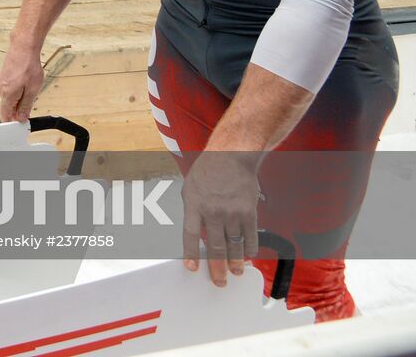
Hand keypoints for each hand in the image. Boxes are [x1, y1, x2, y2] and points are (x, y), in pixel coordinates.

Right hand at [0, 43, 45, 122]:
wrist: (23, 48)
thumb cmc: (28, 66)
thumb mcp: (32, 90)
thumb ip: (25, 106)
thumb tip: (21, 118)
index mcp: (7, 95)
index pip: (5, 115)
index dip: (13, 121)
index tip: (21, 121)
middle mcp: (0, 89)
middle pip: (8, 106)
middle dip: (19, 107)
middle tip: (31, 99)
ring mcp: (0, 82)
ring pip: (9, 97)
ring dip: (19, 97)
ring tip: (29, 86)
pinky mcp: (2, 77)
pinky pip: (9, 89)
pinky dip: (17, 89)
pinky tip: (25, 81)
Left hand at [182, 151, 260, 285]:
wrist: (232, 156)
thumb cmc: (208, 171)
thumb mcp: (190, 188)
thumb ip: (192, 211)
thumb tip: (197, 235)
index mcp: (193, 204)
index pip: (189, 235)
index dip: (190, 254)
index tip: (192, 269)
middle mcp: (212, 211)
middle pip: (214, 246)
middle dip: (217, 267)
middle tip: (219, 281)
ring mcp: (232, 212)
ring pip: (233, 245)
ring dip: (235, 262)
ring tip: (235, 272)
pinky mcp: (249, 212)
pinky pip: (250, 236)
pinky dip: (249, 249)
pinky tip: (248, 256)